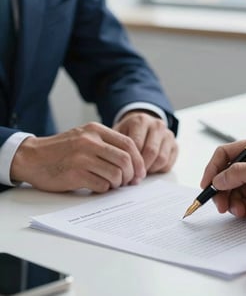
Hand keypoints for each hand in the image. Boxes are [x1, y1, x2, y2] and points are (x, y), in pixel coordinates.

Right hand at [10, 122, 145, 191]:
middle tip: (129, 182)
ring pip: (116, 174)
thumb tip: (133, 163)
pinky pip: (101, 185)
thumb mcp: (85, 137)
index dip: (139, 160)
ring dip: (118, 183)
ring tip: (112, 184)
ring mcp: (81, 157)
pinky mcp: (74, 174)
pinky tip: (98, 186)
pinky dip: (104, 189)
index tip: (140, 172)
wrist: (31, 157)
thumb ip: (107, 145)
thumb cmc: (62, 150)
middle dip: (132, 174)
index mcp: (95, 130)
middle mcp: (89, 141)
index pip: (129, 143)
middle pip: (125, 160)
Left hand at [113, 110, 177, 173]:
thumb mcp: (117, 134)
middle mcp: (157, 125)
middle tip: (132, 175)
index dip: (130, 161)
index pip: (137, 144)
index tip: (124, 170)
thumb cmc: (127, 133)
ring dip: (150, 169)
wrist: (142, 126)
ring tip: (140, 171)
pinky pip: (168, 163)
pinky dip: (158, 169)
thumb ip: (116, 146)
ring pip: (161, 159)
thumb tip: (116, 166)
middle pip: (151, 152)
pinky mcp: (175, 145)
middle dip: (141, 167)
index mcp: (141, 120)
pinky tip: (149, 167)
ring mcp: (168, 134)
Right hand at [200, 139, 245, 217]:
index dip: (213, 169)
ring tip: (241, 211)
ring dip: (234, 203)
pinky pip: (245, 203)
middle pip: (227, 177)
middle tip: (222, 206)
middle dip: (222, 192)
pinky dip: (245, 209)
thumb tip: (218, 179)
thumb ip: (240, 173)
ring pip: (234, 192)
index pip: (225, 155)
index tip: (206, 184)